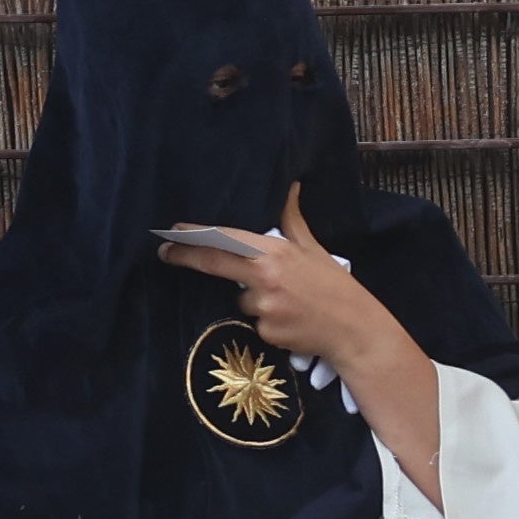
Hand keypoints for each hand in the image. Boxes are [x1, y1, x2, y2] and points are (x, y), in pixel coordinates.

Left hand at [157, 186, 400, 370]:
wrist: (355, 330)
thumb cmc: (334, 286)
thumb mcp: (313, 249)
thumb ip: (291, 219)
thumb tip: (290, 186)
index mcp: (276, 252)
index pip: (227, 240)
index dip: (196, 236)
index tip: (171, 231)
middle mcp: (266, 277)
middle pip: (215, 265)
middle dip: (186, 258)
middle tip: (163, 253)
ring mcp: (264, 307)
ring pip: (240, 299)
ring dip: (252, 298)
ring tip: (286, 300)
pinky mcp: (265, 332)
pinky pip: (252, 322)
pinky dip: (264, 321)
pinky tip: (289, 319)